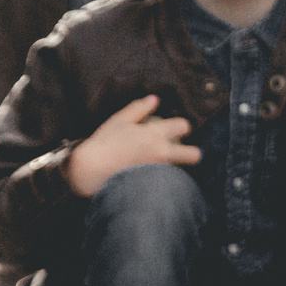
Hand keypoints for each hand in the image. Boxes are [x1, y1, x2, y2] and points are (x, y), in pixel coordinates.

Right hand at [65, 95, 198, 197]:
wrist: (92, 171)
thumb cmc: (104, 143)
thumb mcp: (119, 121)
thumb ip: (138, 109)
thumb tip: (155, 99)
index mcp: (154, 134)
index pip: (183, 126)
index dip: (183, 126)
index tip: (177, 128)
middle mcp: (162, 153)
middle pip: (194, 155)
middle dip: (193, 153)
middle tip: (182, 150)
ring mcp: (159, 172)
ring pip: (182, 170)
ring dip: (178, 166)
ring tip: (164, 164)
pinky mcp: (153, 187)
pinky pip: (168, 181)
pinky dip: (165, 178)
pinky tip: (152, 176)